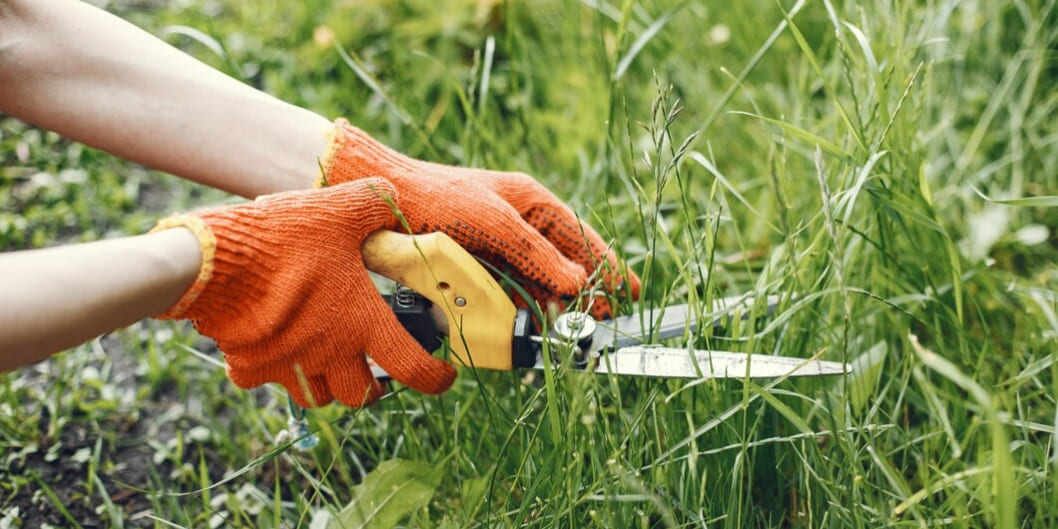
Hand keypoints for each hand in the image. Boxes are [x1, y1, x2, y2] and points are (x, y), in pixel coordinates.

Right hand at [153, 179, 455, 407]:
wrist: (213, 262)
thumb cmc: (285, 238)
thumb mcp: (340, 208)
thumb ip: (374, 204)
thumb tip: (390, 198)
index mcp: (363, 324)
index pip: (414, 369)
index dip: (435, 379)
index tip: (442, 378)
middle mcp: (329, 354)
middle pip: (361, 396)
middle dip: (372, 387)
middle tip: (374, 368)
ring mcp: (288, 365)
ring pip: (317, 398)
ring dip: (327, 385)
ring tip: (326, 359)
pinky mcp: (249, 365)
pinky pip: (263, 380)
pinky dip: (270, 371)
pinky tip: (271, 346)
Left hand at [321, 119, 640, 317]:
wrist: (380, 200)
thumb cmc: (437, 198)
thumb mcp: (492, 222)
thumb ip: (535, 253)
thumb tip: (577, 283)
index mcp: (531, 202)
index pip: (579, 238)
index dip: (606, 266)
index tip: (629, 293)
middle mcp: (518, 223)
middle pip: (563, 263)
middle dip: (585, 291)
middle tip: (604, 321)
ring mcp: (497, 245)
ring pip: (538, 280)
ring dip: (554, 304)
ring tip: (572, 328)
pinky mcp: (474, 264)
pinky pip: (509, 290)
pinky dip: (523, 307)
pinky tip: (531, 323)